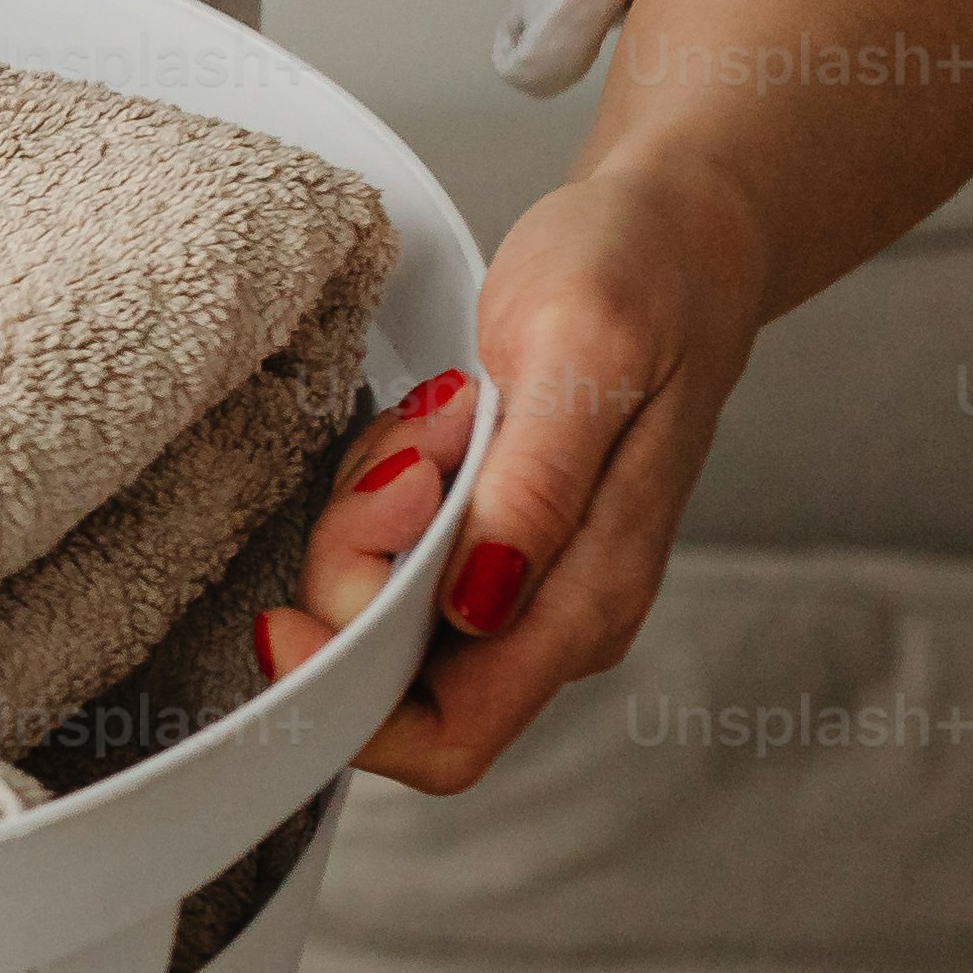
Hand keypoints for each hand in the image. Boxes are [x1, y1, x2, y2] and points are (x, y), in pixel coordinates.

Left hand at [254, 156, 768, 795]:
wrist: (677, 238)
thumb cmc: (640, 280)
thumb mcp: (585, 352)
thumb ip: (537, 488)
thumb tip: (481, 603)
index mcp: (589, 599)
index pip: (447, 734)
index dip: (350, 697)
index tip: (295, 607)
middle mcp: (552, 613)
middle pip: (388, 674)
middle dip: (354, 571)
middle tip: (404, 450)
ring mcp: (518, 581)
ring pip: (375, 610)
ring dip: (367, 516)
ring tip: (436, 417)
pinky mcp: (487, 540)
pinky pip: (385, 554)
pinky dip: (376, 494)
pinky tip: (429, 426)